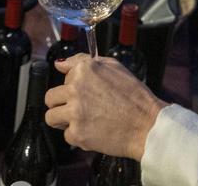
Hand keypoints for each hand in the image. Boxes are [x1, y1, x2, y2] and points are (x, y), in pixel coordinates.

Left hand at [45, 54, 166, 160]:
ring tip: (81, 121)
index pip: (62, 74)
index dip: (72, 83)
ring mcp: (74, 112)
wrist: (147, 125)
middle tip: (76, 109)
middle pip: (50, 97)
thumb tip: (59, 63)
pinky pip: (67, 135)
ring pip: (51, 117)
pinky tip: (93, 131)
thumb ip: (82, 61)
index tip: (81, 90)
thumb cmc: (135, 97)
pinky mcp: (77, 133)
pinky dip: (78, 136)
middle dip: (61, 103)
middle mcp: (75, 89)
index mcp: (84, 70)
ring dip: (63, 120)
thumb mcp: (113, 67)